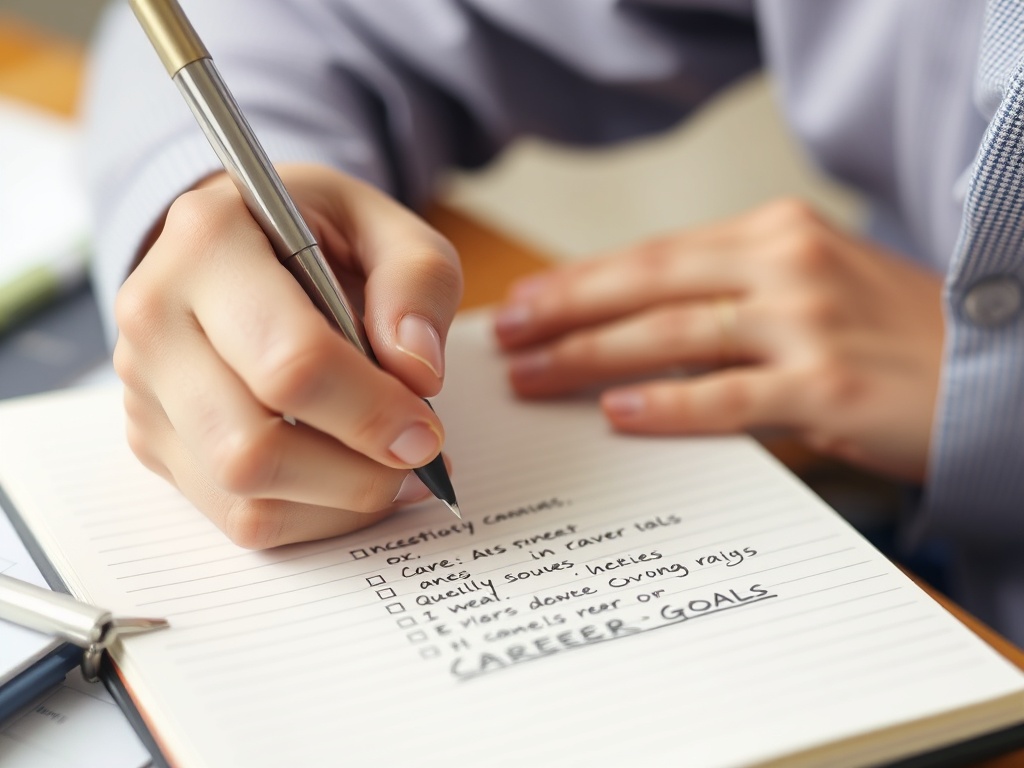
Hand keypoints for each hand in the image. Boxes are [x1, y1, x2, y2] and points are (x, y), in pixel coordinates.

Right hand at [113, 164, 461, 546]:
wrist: (245, 242)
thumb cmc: (320, 233)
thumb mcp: (386, 226)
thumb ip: (417, 282)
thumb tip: (418, 373)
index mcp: (210, 241)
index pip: (289, 361)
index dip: (372, 412)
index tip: (426, 431)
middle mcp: (156, 316)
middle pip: (250, 447)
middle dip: (355, 472)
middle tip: (418, 457)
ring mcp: (144, 386)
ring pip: (242, 495)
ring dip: (339, 501)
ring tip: (395, 472)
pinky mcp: (153, 439)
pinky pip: (236, 514)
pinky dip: (313, 515)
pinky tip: (353, 480)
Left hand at [494, 200, 942, 481]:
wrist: (991, 368)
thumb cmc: (888, 330)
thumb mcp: (810, 281)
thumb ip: (730, 290)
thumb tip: (630, 324)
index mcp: (773, 233)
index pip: (653, 254)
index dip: (580, 280)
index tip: (525, 302)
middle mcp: (786, 266)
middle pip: (646, 285)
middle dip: (565, 311)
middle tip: (507, 337)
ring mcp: (807, 325)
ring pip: (672, 335)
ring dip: (590, 357)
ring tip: (533, 378)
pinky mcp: (828, 390)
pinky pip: (727, 396)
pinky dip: (666, 405)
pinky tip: (616, 413)